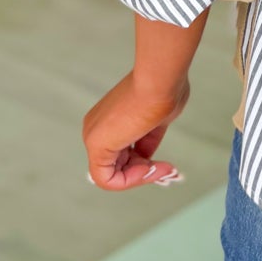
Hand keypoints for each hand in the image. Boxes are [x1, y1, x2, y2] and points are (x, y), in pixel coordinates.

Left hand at [83, 70, 190, 189]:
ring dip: (141, 177)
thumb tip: (146, 156)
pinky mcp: (95, 144)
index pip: (123, 153)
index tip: (165, 163)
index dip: (144, 163)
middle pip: (117, 166)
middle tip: (168, 171)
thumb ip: (147, 139)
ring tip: (164, 170)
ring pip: (112, 176)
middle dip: (144, 172)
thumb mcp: (157, 119)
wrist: (161, 79)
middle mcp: (96, 128)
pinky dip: (131, 180)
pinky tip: (150, 169)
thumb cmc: (164, 91)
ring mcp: (93, 136)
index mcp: (108, 119)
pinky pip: (107, 179)